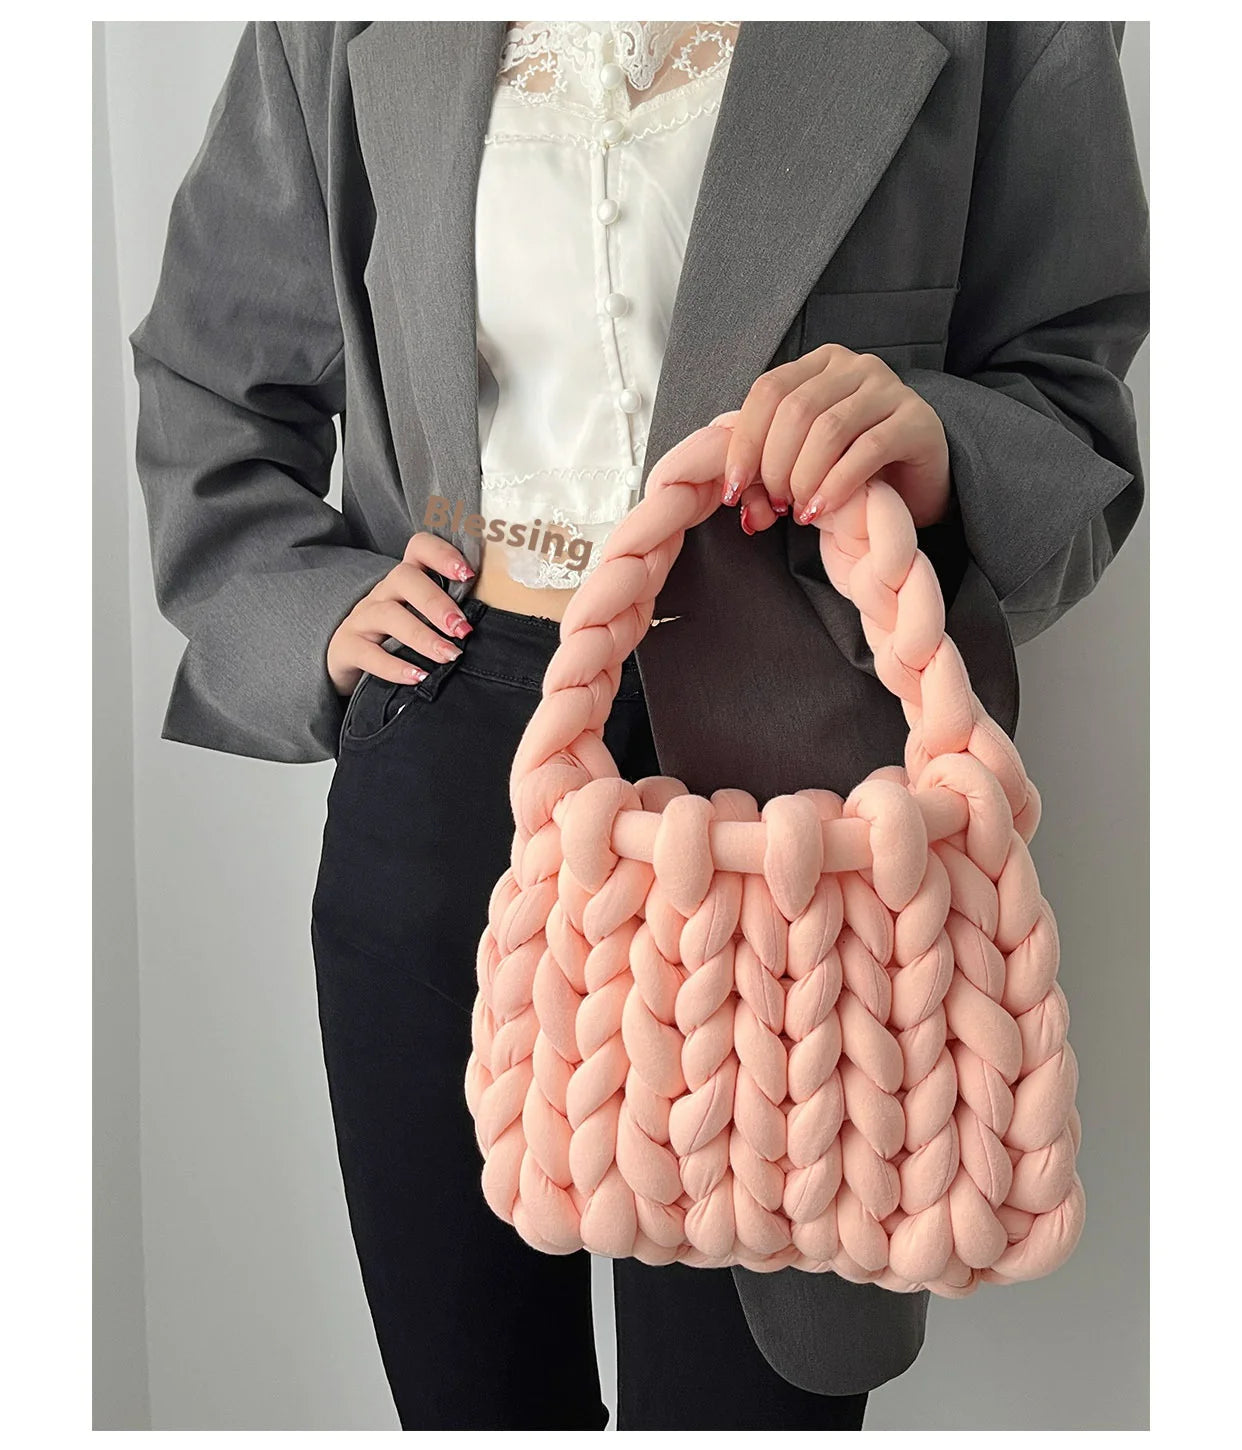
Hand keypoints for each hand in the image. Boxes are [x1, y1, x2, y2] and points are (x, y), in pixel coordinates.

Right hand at [327, 532, 475, 695]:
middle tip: (463, 630)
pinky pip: (367, 653)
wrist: (350, 661)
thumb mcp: (423, 619)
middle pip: (404, 578)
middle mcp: (383, 592)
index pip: (419, 548)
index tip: (467, 574)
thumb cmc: (399, 638)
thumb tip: (498, 626)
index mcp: (406, 580)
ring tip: (449, 656)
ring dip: (423, 636)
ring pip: (388, 614)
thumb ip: (452, 615)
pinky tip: (418, 677)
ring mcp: (362, 618)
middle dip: (437, 603)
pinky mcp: (347, 646)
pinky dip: (394, 666)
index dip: (442, 554)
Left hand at [720, 344, 950, 532]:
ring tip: (799, 509)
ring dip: (804, 477)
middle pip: (795, 409)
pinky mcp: (918, 421)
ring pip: (829, 428)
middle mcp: (856, 366)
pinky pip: (868, 450)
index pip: (768, 390)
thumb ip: (766, 467)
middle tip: (775, 502)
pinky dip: (836, 484)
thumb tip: (735, 493)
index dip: (744, 441)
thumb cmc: (852, 470)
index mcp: (819, 364)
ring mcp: (890, 389)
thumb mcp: (802, 461)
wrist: (916, 486)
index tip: (733, 487)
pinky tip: (822, 509)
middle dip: (775, 465)